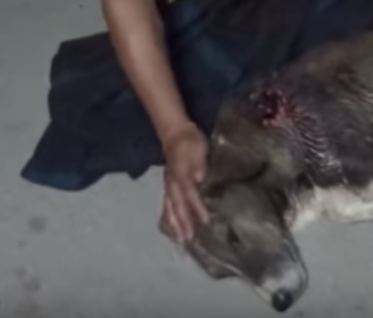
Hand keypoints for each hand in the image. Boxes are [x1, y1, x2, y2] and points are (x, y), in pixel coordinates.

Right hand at [160, 122, 209, 243]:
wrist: (174, 132)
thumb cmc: (189, 140)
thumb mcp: (199, 149)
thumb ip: (199, 165)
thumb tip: (201, 179)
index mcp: (181, 174)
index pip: (191, 194)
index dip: (197, 208)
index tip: (205, 221)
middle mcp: (173, 182)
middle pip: (177, 206)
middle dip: (182, 223)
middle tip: (187, 239)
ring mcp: (169, 184)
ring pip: (171, 207)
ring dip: (175, 223)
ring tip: (179, 238)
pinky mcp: (169, 184)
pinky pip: (168, 203)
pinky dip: (169, 215)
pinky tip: (171, 224)